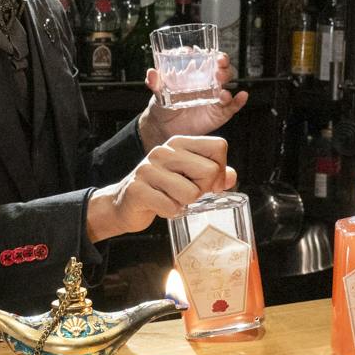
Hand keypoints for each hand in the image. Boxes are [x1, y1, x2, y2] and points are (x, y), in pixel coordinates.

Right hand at [87, 135, 236, 241]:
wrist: (123, 204)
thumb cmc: (161, 189)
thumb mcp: (189, 176)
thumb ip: (214, 174)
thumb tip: (231, 177)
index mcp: (179, 143)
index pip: (218, 146)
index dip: (220, 169)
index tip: (208, 182)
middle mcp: (164, 151)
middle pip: (209, 171)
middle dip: (204, 189)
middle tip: (187, 193)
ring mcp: (149, 169)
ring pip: (192, 192)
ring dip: (185, 203)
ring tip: (171, 198)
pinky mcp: (138, 190)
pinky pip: (171, 207)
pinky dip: (170, 212)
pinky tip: (160, 206)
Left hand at [138, 54, 247, 146]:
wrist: (165, 129)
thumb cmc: (163, 106)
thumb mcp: (158, 93)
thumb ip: (156, 83)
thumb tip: (151, 73)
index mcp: (196, 74)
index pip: (210, 60)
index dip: (214, 54)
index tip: (211, 53)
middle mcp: (209, 84)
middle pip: (223, 70)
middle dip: (223, 66)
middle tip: (218, 67)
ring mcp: (215, 98)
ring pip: (228, 86)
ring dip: (228, 82)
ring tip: (222, 86)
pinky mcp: (219, 113)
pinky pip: (232, 106)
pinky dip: (239, 101)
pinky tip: (242, 96)